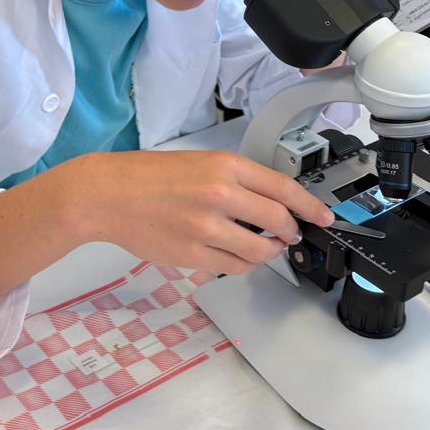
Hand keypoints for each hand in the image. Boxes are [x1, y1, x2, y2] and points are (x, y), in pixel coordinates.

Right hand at [69, 150, 334, 276]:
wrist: (106, 195)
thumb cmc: (148, 176)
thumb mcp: (199, 162)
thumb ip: (236, 181)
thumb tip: (272, 204)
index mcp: (224, 166)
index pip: (283, 188)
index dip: (310, 207)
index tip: (323, 217)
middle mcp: (219, 195)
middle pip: (278, 220)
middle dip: (290, 232)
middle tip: (290, 235)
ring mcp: (205, 227)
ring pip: (259, 250)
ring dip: (269, 252)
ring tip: (264, 247)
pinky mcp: (192, 254)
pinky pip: (233, 266)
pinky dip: (242, 263)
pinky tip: (236, 255)